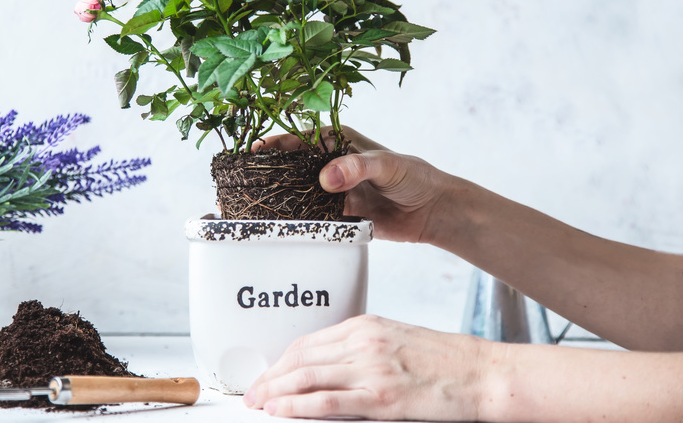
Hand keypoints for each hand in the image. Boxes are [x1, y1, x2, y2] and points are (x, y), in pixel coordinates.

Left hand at [243, 315, 490, 420]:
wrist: (482, 373)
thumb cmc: (445, 360)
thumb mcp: (397, 340)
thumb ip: (363, 349)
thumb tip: (330, 366)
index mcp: (366, 325)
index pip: (310, 341)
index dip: (283, 360)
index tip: (270, 373)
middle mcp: (363, 341)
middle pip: (301, 358)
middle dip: (271, 376)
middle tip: (253, 391)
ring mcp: (371, 368)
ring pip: (307, 377)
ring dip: (276, 391)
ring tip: (259, 403)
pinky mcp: (381, 397)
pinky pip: (328, 401)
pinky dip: (298, 406)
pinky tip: (281, 411)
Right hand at [256, 127, 456, 242]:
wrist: (432, 212)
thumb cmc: (414, 177)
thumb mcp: (387, 165)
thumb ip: (357, 167)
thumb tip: (326, 178)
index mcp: (338, 141)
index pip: (299, 138)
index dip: (275, 144)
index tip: (253, 152)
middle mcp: (329, 164)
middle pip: (290, 167)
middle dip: (267, 174)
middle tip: (241, 184)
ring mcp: (331, 190)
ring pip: (296, 193)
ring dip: (277, 199)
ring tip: (249, 207)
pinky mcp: (336, 215)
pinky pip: (310, 217)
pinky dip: (295, 221)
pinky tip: (276, 227)